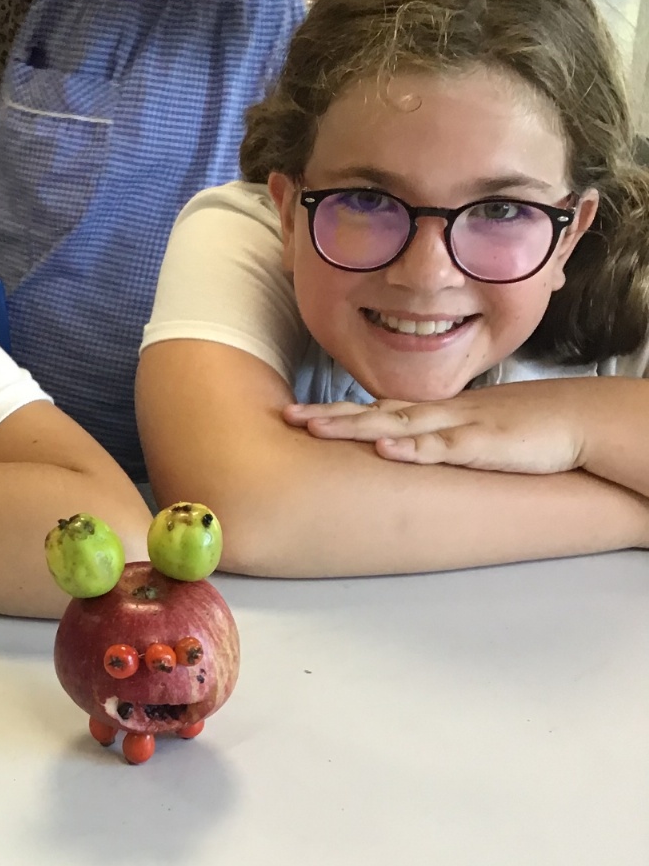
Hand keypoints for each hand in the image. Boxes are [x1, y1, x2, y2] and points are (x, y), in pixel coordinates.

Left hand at [282, 382, 587, 474]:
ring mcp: (459, 426)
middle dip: (329, 416)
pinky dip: (413, 448)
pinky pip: (443, 447)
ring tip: (315, 429)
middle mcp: (438, 415)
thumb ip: (440, 443)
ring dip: (354, 426)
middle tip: (286, 417)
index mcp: (435, 414)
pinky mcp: (483, 445)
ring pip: (397, 425)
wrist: (578, 419)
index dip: (336, 412)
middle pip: (373, 414)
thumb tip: (408, 454)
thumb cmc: (527, 429)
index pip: (376, 410)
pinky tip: (385, 448)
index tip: (297, 415)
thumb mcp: (473, 435)